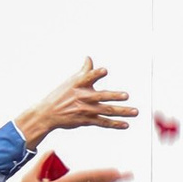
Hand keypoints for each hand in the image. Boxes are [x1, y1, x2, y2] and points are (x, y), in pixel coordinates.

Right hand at [14, 58, 137, 145]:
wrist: (47, 114)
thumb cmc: (60, 95)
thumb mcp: (70, 81)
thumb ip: (84, 71)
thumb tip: (89, 58)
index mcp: (78, 84)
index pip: (87, 77)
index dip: (95, 74)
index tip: (104, 70)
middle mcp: (82, 97)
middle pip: (101, 96)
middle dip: (114, 96)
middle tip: (126, 96)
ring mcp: (85, 109)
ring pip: (106, 110)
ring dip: (122, 111)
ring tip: (135, 112)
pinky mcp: (86, 120)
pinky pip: (103, 122)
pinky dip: (115, 124)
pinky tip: (125, 124)